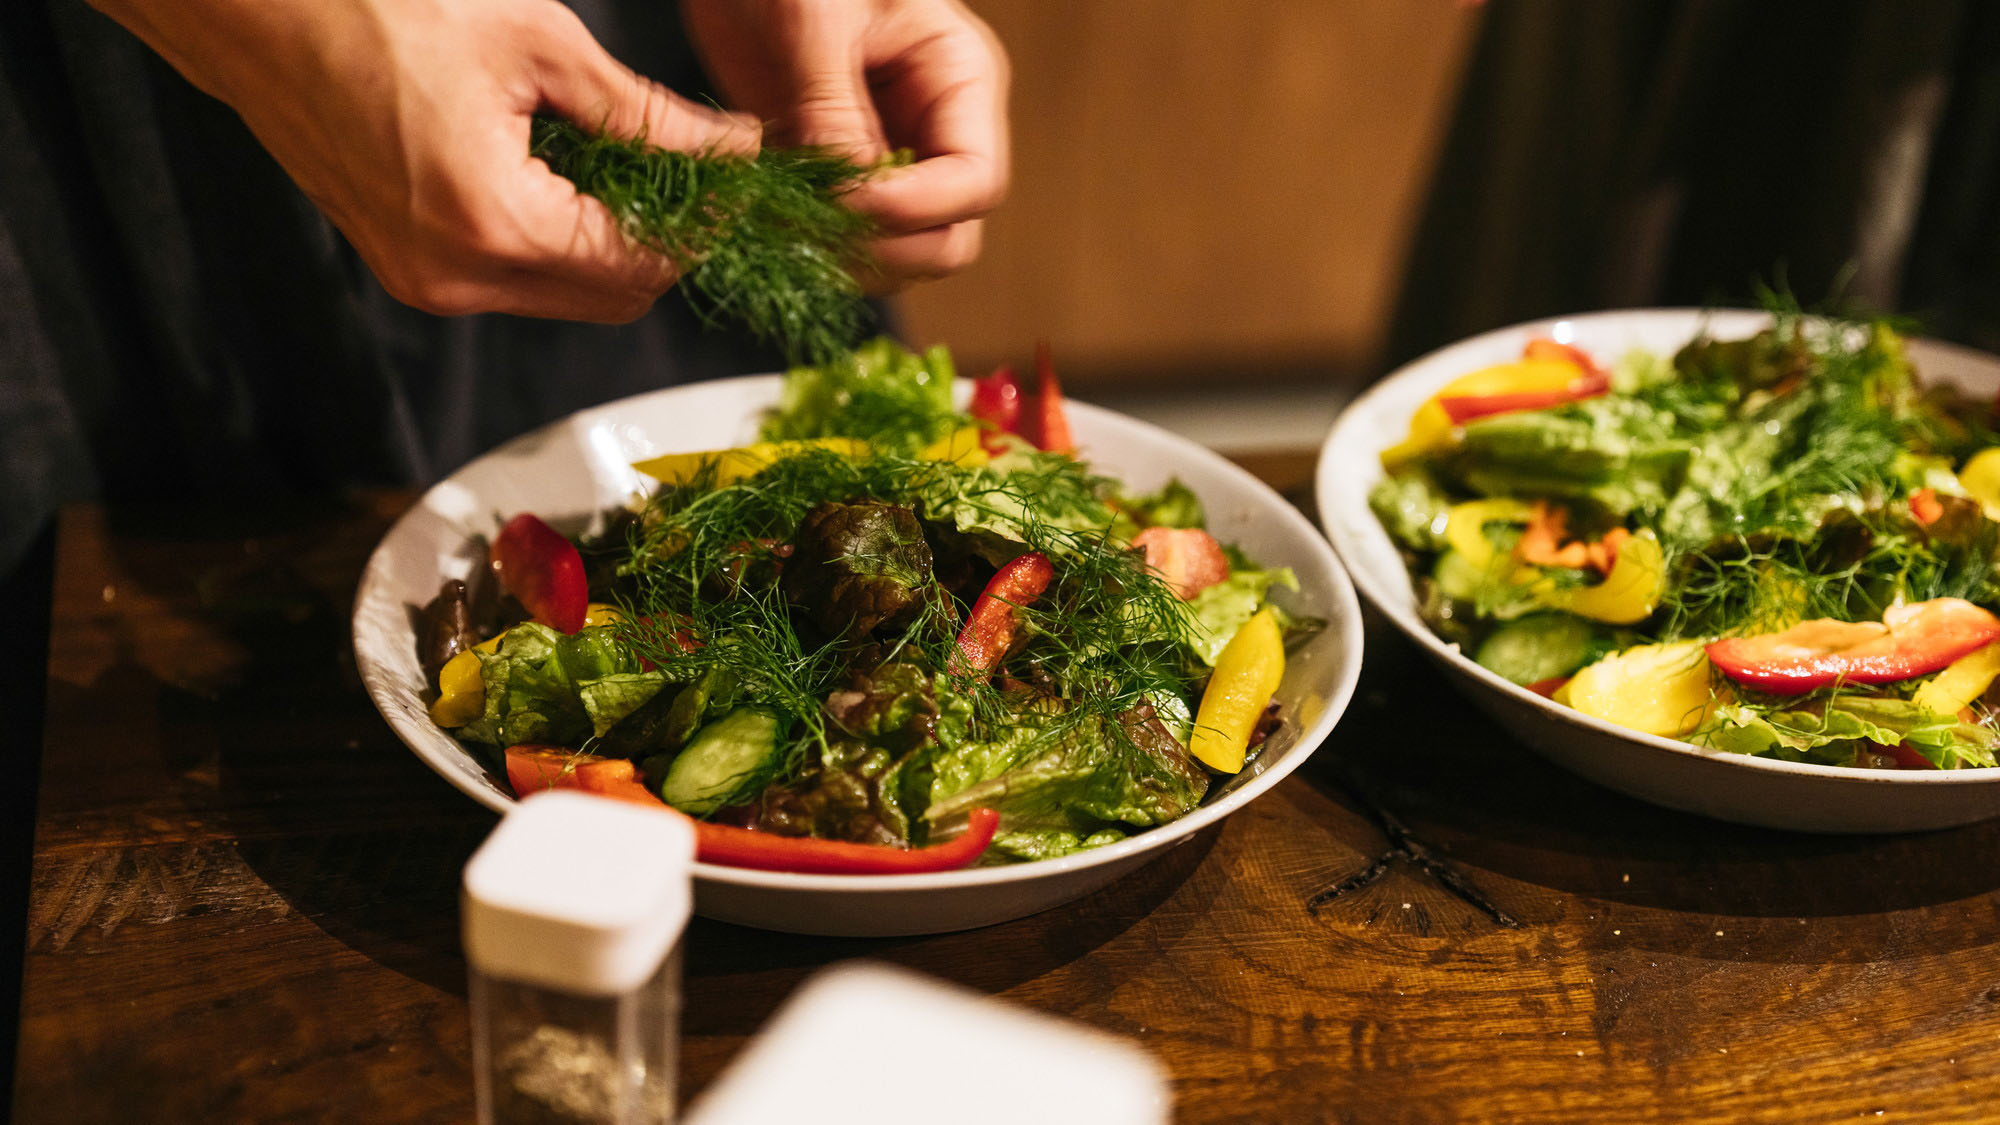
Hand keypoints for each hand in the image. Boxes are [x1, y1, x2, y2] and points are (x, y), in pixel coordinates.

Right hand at [91, 0, 759, 321]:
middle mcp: (457, 279)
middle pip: (617, 299)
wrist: (252, 8)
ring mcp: (426, 283)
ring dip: (615, 242)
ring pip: (570, 295)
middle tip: (697, 168)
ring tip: (627, 159)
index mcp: (493, 227)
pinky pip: (517, 278)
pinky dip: (560, 238)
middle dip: (669, 242)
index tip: (739, 173)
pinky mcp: (407, 269)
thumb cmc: (380, 5)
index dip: (709, 223)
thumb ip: (648, 118)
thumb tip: (732, 151)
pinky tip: (567, 171)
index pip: (646, 263)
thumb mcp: (542, 48)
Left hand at [680, 0, 1009, 290]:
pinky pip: (837, 238)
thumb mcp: (814, 21)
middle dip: (888, 247)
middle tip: (814, 229)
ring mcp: (883, 157)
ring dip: (843, 256)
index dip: (918, 208)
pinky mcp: (829, 175)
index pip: (976, 182)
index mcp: (958, 80)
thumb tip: (846, 196)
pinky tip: (762, 219)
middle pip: (948, 237)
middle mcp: (932, 130)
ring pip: (896, 253)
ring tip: (781, 224)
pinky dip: (804, 245)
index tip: (847, 202)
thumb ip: (832, 108)